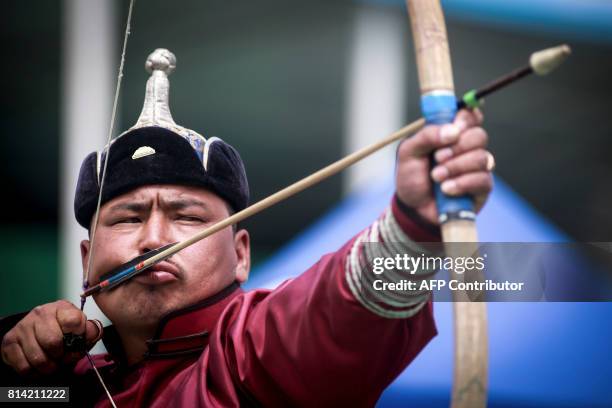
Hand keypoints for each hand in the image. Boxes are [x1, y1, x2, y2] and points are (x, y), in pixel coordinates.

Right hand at [1, 300, 101, 375]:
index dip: (78, 338)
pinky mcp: (9, 341)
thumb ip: (91, 331)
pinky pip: (25, 367)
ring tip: (52, 362)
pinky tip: (38, 364)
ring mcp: (23, 326)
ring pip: (39, 358)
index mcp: (62, 307)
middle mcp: (40, 312)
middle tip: (63, 357)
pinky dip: (35, 372)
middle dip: (62, 356)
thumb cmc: (62, 331)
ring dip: (49, 367)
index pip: (74, 321)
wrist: (36, 333)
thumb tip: (93, 334)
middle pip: (53, 342)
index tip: (77, 343)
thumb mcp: (81, 329)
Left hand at [396, 109, 493, 224]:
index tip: (456, 125)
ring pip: (482, 158)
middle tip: (437, 158)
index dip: (467, 117)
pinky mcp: (482, 188)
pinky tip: (446, 190)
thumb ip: (426, 136)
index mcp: (451, 134)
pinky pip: (482, 179)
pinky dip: (462, 183)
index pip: (470, 116)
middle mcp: (467, 148)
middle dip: (457, 147)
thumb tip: (452, 131)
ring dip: (456, 167)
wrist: (412, 209)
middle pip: (479, 135)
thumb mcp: (408, 152)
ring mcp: (477, 168)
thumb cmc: (411, 177)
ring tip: (436, 177)